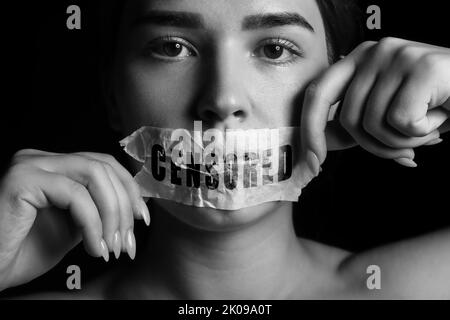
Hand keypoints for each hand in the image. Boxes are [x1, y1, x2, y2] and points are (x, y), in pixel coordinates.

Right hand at [0, 149, 149, 290]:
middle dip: (124, 205)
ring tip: (111, 247)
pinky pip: (75, 195)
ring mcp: (29, 164)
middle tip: (127, 242)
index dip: (129, 189)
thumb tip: (134, 204)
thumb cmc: (25, 252)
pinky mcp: (21, 179)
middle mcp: (41, 158)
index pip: (104, 164)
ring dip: (112, 215)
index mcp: (53, 166)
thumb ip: (99, 209)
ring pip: (95, 174)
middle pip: (104, 166)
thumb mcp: (75, 226)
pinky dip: (93, 224)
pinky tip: (94, 248)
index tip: (142, 219)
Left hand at [300, 37, 449, 173]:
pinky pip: (400, 122)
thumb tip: (316, 150)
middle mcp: (371, 51)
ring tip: (424, 131)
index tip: (308, 162)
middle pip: (344, 114)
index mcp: (357, 59)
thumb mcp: (385, 115)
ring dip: (398, 143)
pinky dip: (418, 135)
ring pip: (372, 125)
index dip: (308, 132)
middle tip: (374, 161)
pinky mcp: (419, 67)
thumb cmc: (433, 103)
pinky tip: (437, 119)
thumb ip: (354, 126)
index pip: (317, 94)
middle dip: (358, 146)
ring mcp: (395, 56)